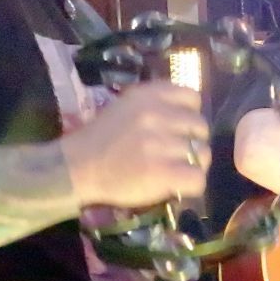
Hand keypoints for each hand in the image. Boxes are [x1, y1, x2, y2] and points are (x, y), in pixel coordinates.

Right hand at [60, 82, 208, 208]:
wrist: (76, 167)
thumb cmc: (101, 139)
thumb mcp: (126, 106)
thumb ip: (156, 105)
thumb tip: (186, 115)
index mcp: (148, 95)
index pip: (192, 97)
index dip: (189, 115)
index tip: (178, 128)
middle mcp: (158, 115)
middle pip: (201, 126)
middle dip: (193, 141)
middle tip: (176, 154)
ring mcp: (162, 144)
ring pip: (203, 153)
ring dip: (193, 165)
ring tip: (175, 171)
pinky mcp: (165, 172)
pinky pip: (198, 178)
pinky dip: (192, 185)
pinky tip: (176, 185)